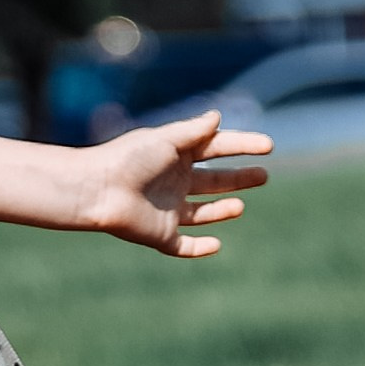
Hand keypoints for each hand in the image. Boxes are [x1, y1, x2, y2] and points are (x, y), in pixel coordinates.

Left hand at [79, 110, 270, 257]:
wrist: (96, 189)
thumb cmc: (128, 159)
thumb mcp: (166, 140)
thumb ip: (193, 131)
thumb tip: (218, 117)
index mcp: (176, 155)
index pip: (217, 149)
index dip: (242, 146)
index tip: (268, 145)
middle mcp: (175, 182)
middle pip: (215, 181)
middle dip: (240, 178)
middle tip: (264, 175)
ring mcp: (168, 210)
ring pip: (203, 213)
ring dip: (223, 210)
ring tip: (240, 205)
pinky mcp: (160, 235)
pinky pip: (184, 246)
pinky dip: (200, 248)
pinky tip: (217, 245)